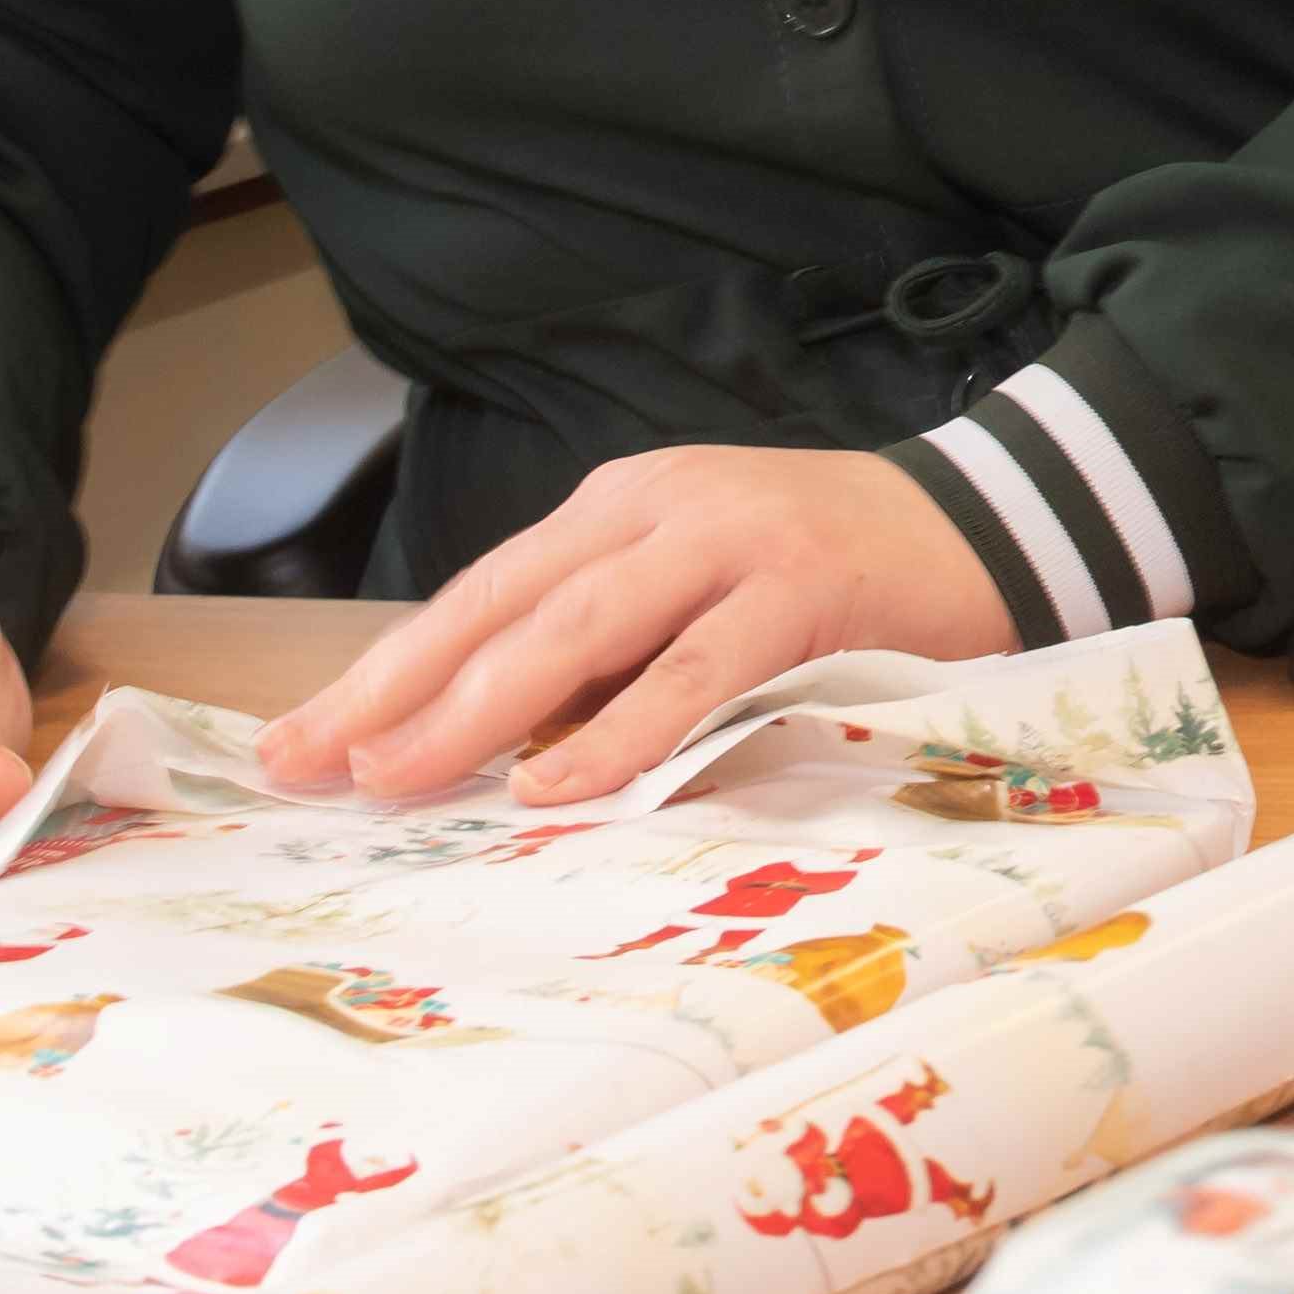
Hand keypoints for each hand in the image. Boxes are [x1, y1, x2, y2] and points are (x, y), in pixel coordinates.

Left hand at [253, 445, 1016, 806]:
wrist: (992, 518)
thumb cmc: (833, 576)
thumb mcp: (697, 589)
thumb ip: (609, 649)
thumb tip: (483, 745)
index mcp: (620, 508)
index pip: (478, 594)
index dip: (384, 670)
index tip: (300, 744)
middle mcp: (659, 509)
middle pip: (502, 606)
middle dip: (399, 690)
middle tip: (317, 767)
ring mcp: (731, 541)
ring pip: (578, 628)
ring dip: (480, 709)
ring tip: (405, 776)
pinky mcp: (801, 589)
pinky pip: (695, 671)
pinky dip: (622, 732)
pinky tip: (559, 786)